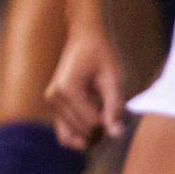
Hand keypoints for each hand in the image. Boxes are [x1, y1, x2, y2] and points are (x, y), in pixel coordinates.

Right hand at [45, 27, 126, 151]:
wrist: (84, 37)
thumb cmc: (101, 53)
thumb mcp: (113, 78)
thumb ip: (114, 107)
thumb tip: (116, 134)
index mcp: (67, 89)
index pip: (92, 123)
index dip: (111, 124)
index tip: (124, 114)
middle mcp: (54, 98)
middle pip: (81, 131)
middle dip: (101, 131)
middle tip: (117, 116)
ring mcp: (51, 102)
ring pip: (70, 136)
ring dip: (90, 133)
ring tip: (106, 117)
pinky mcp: (53, 105)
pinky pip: (63, 131)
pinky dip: (80, 133)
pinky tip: (95, 121)